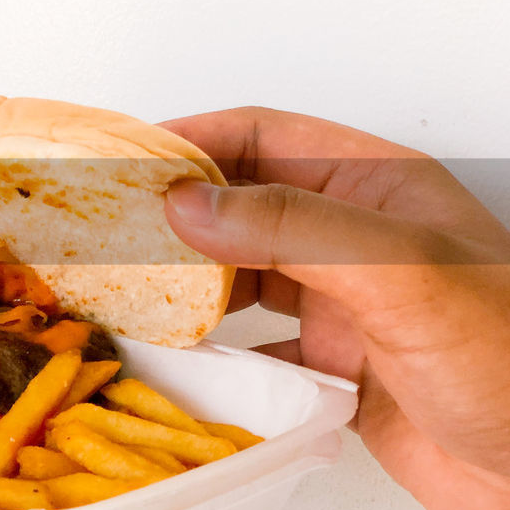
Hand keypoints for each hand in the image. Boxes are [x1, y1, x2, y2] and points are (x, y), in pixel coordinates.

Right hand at [159, 106, 509, 509]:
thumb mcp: (402, 276)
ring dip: (187, 282)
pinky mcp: (334, 370)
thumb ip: (290, 230)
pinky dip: (212, 354)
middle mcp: (353, 242)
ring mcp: (343, 306)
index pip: (263, 138)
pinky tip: (182, 361)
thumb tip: (187, 203)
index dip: (190, 142)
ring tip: (131, 291)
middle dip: (175, 213)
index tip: (125, 163)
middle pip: (241, 205)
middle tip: (108, 230)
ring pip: (240, 276)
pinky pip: (253, 350)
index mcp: (375, 190)